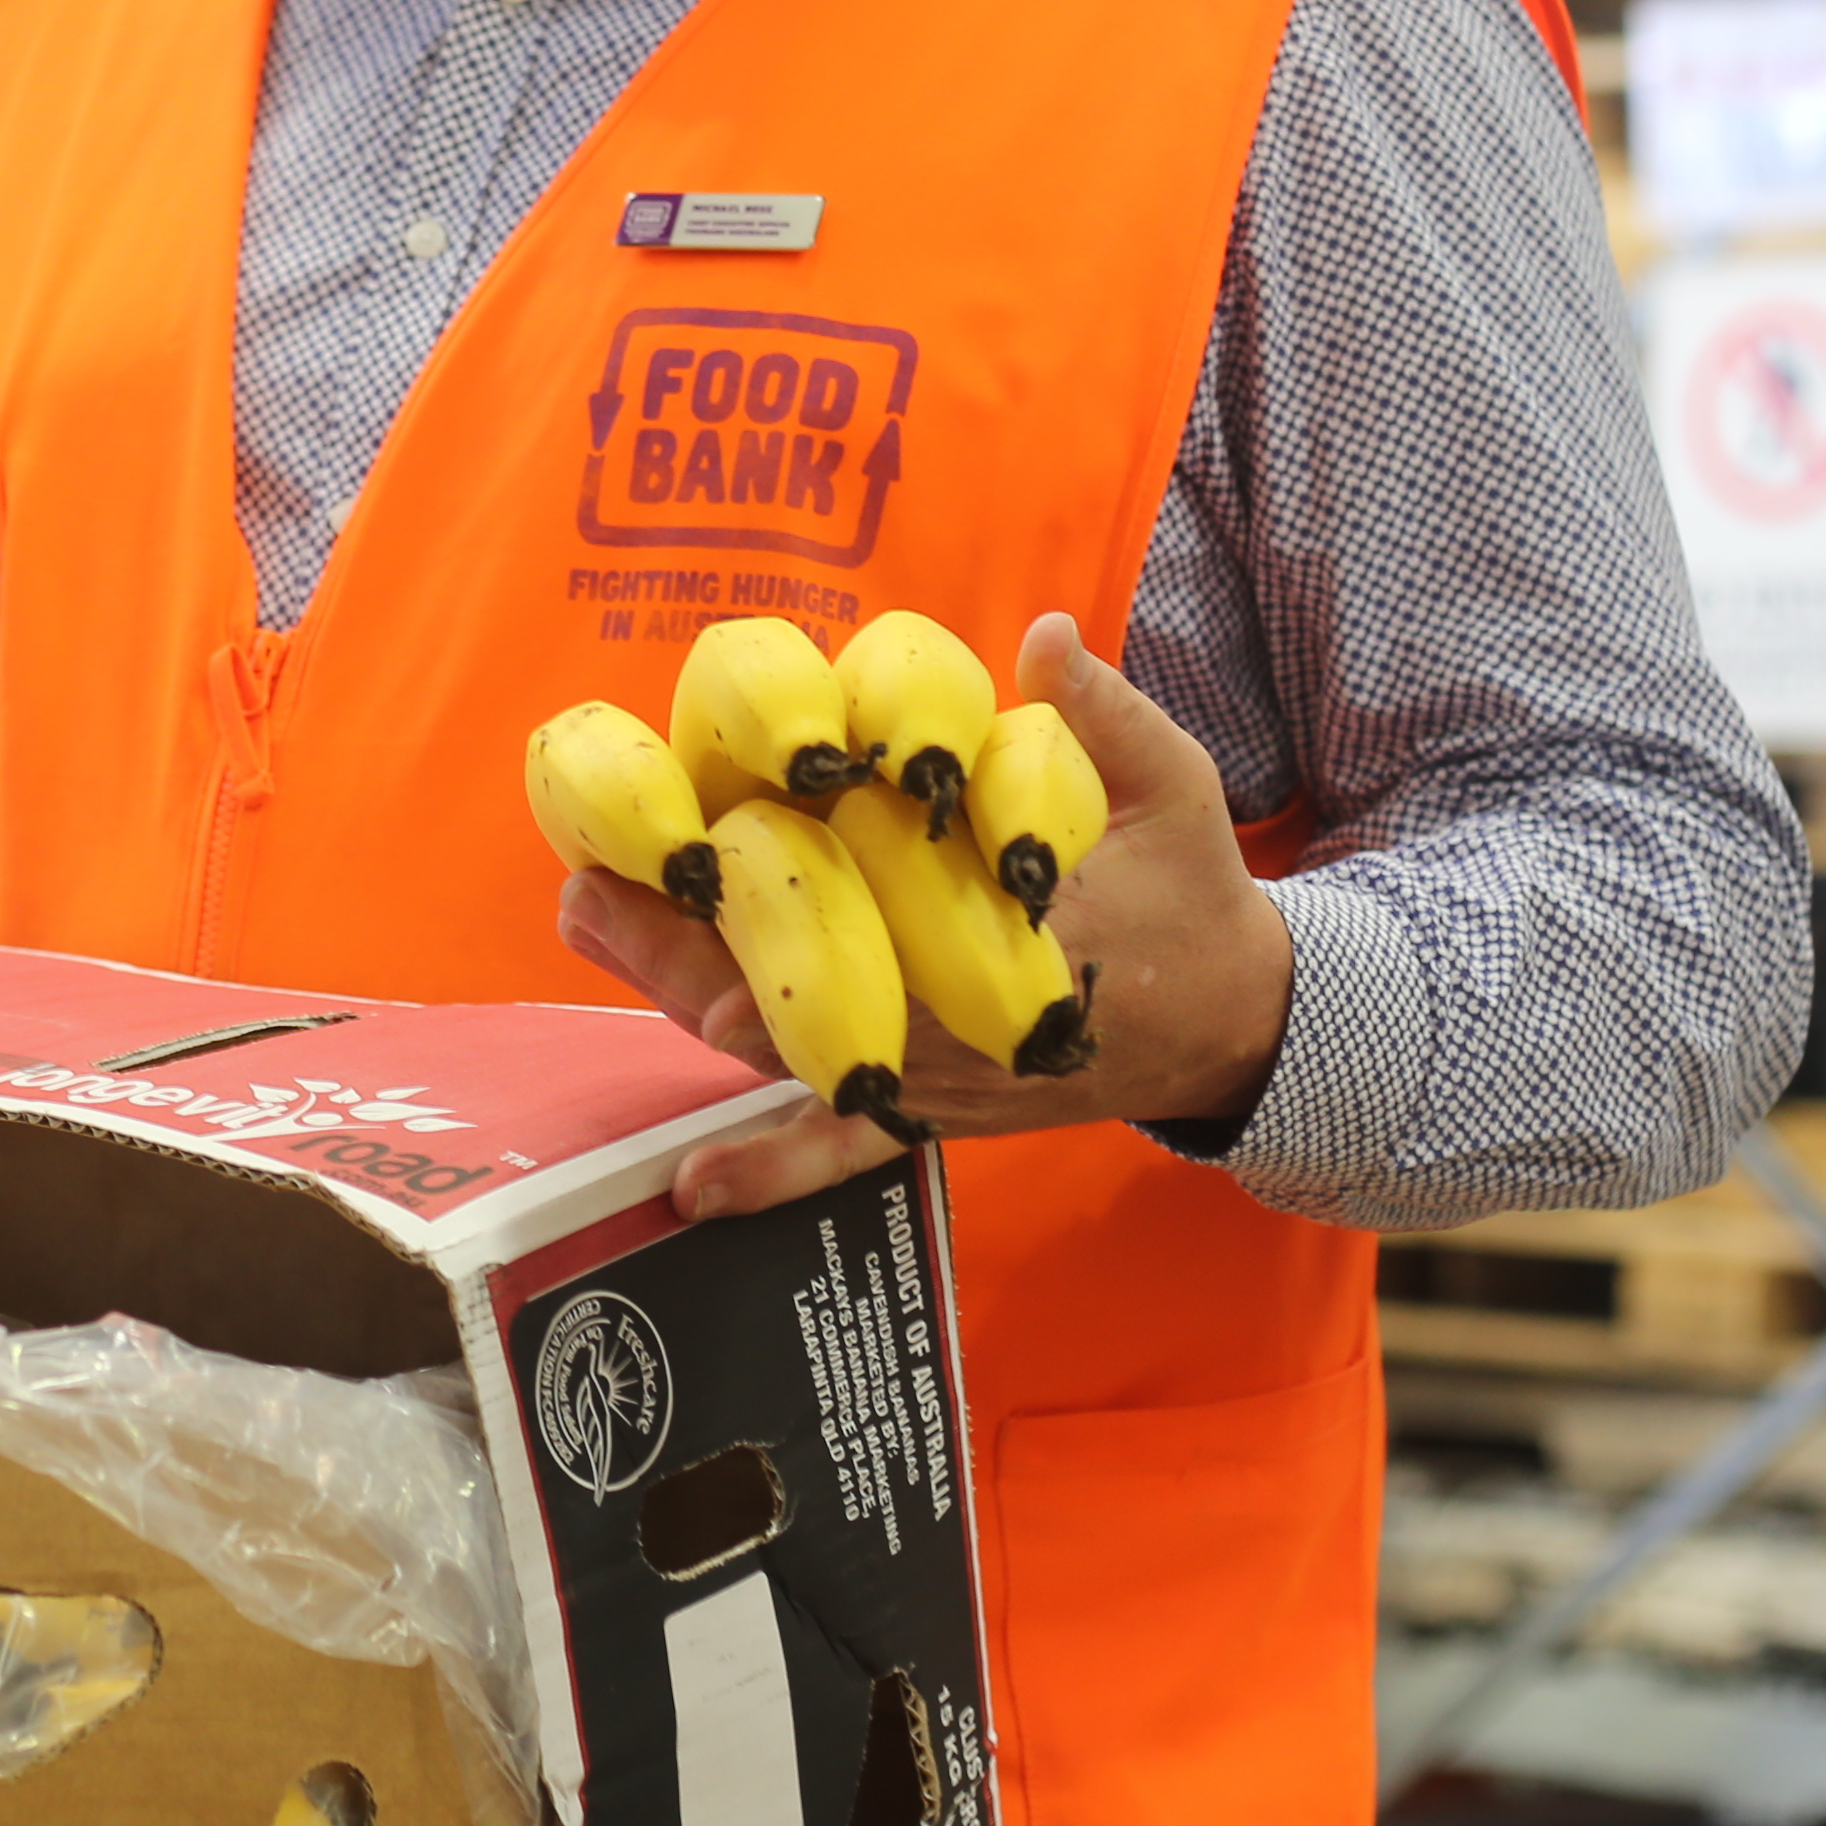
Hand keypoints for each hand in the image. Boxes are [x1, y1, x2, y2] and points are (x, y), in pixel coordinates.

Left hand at [555, 609, 1295, 1220]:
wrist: (1234, 1028)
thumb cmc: (1195, 896)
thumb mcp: (1174, 792)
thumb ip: (1106, 717)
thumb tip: (1039, 637)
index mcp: (1029, 937)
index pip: (896, 915)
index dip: (798, 895)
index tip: (709, 864)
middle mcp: (968, 1026)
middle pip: (808, 986)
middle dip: (690, 940)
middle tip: (592, 889)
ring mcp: (944, 1080)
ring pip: (800, 1049)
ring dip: (688, 992)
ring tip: (592, 925)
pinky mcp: (938, 1114)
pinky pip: (846, 1150)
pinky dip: (774, 1170)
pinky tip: (695, 1187)